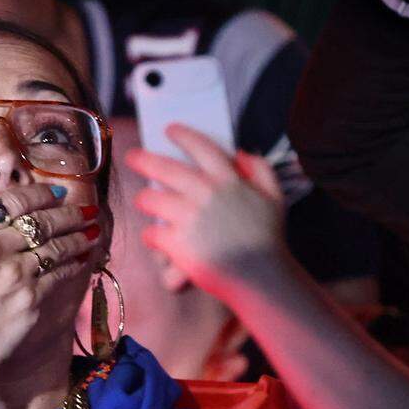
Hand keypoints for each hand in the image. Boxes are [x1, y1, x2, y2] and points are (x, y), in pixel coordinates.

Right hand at [0, 181, 99, 381]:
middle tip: (85, 207)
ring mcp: (13, 274)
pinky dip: (74, 262)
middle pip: (40, 221)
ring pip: (55, 246)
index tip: (55, 193)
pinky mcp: (30, 299)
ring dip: (78, 235)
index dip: (39, 193)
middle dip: (68, 212)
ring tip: (92, 229)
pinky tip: (84, 256)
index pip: (11, 200)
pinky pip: (59, 273)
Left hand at [125, 124, 286, 304]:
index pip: (201, 147)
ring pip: (151, 199)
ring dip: (144, 200)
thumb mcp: (275, 198)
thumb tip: (242, 153)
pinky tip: (154, 238)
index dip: (183, 136)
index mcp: (229, 180)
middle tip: (133, 156)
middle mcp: (205, 193)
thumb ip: (261, 170)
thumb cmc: (268, 242)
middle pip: (166, 168)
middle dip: (145, 159)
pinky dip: (152, 237)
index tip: (170, 129)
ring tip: (142, 201)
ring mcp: (188, 217)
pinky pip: (152, 233)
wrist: (261, 278)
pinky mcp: (177, 242)